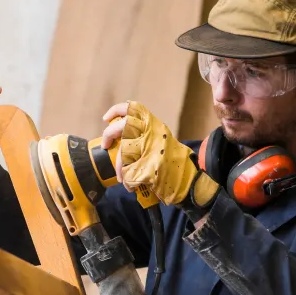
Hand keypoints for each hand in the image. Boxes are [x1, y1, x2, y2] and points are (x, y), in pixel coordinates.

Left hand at [101, 100, 218, 207]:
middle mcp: (153, 133)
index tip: (106, 119)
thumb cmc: (171, 162)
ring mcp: (152, 149)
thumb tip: (119, 136)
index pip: (132, 108)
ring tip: (122, 178)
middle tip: (105, 145)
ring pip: (124, 151)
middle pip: (122, 126)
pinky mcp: (150, 167)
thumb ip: (142, 135)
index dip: (115, 111)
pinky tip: (131, 186)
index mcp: (155, 125)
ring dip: (120, 167)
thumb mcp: (159, 139)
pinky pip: (129, 172)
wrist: (189, 181)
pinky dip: (128, 181)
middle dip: (108, 135)